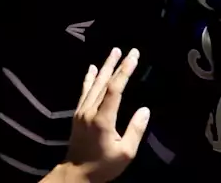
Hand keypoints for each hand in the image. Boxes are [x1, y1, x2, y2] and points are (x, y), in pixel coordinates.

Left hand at [63, 48, 149, 182]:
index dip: (125, 71)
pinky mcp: (77, 114)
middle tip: (127, 50)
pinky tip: (92, 68)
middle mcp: (90, 110)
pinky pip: (84, 91)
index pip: (116, 89)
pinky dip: (88, 78)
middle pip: (104, 82)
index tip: (134, 56)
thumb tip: (145, 110)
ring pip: (94, 84)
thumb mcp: (125, 153)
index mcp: (103, 119)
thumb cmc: (103, 166)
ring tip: (113, 52)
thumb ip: (135, 130)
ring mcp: (81, 111)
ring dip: (104, 67)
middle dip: (116, 64)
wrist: (76, 174)